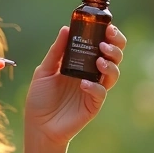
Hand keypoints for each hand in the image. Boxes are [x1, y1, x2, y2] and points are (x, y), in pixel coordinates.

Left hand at [25, 24, 126, 145]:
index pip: (102, 45)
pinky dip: (96, 87)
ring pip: (114, 74)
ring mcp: (94, 89)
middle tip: (106, 42)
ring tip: (99, 60)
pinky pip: (101, 93)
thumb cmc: (40, 98)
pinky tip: (84, 84)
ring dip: (110, 64)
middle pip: (115, 57)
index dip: (110, 35)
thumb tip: (65, 29)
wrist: (38, 125)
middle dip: (115, 47)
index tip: (107, 27)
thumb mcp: (44, 71)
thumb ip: (56, 52)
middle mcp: (92, 74)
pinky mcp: (93, 105)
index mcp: (82, 63)